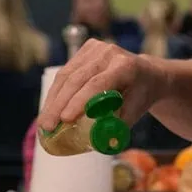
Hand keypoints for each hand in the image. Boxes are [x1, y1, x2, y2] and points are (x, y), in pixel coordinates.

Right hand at [38, 40, 165, 131]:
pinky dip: (56, 91)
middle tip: (47, 126)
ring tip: (44, 121)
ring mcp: (97, 48)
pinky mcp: (86, 49)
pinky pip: (66, 72)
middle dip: (59, 105)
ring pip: (67, 75)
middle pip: (77, 79)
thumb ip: (115, 126)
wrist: (147, 74)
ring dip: (53, 99)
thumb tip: (93, 144)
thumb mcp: (135, 112)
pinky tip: (50, 107)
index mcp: (126, 67)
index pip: (98, 84)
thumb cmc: (140, 96)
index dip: (79, 101)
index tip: (64, 120)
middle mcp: (110, 53)